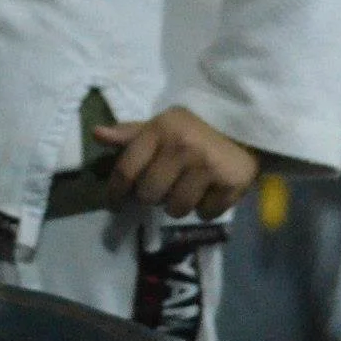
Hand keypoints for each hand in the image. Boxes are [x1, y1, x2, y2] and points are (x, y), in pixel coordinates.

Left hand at [95, 104, 259, 219]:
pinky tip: (209, 190)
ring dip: (179, 203)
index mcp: (160, 130)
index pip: (127, 171)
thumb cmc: (192, 129)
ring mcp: (208, 166)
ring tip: (188, 186)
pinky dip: (205, 207)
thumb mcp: (160, 126)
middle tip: (164, 184)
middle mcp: (182, 147)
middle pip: (150, 196)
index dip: (116, 191)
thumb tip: (97, 134)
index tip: (115, 202)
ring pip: (176, 209)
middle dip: (154, 194)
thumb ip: (130, 134)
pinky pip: (205, 213)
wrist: (242, 127)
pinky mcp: (231, 184)